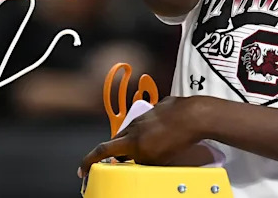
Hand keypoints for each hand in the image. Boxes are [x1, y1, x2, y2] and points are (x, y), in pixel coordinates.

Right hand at [79, 96, 206, 176]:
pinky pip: (152, 119)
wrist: (194, 116)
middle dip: (118, 151)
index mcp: (130, 140)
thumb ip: (141, 163)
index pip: (103, 150)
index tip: (83, 169)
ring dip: (137, 139)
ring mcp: (148, 114)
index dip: (89, 160)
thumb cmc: (175, 139)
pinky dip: (153, 129)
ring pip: (135, 129)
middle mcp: (135, 125)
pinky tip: (165, 135)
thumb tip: (137, 165)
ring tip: (148, 149)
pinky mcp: (161, 107)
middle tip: (121, 161)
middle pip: (119, 139)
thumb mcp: (155, 161)